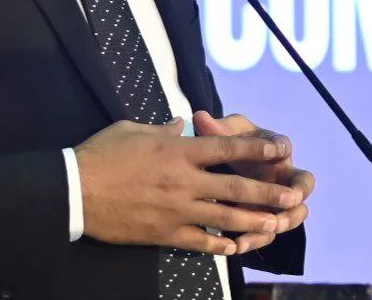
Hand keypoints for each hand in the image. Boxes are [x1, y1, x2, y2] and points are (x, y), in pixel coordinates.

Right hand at [74, 118, 304, 255]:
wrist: (77, 190)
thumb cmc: (103, 153)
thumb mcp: (131, 129)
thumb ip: (162, 129)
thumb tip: (181, 125)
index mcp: (176, 151)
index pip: (224, 149)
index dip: (254, 149)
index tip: (279, 149)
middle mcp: (183, 181)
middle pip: (234, 188)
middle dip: (267, 192)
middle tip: (293, 195)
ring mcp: (176, 210)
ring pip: (224, 218)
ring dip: (254, 221)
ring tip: (276, 225)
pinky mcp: (165, 234)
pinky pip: (199, 241)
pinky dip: (220, 245)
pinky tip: (235, 247)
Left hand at [192, 111, 314, 253]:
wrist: (224, 161)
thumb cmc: (230, 141)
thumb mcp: (223, 132)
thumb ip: (215, 128)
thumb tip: (200, 117)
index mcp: (272, 148)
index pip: (284, 145)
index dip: (282, 148)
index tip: (279, 150)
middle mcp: (281, 174)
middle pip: (301, 185)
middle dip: (295, 194)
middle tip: (289, 200)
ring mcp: (277, 199)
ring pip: (289, 214)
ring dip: (281, 222)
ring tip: (268, 228)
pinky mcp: (265, 218)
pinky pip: (267, 232)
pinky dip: (256, 238)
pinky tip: (239, 245)